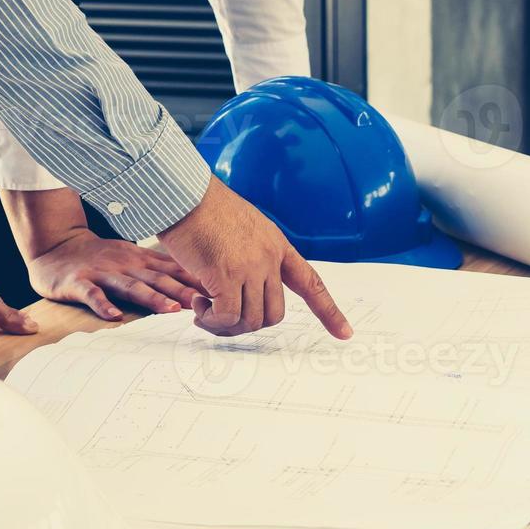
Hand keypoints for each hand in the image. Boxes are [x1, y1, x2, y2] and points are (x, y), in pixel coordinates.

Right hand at [26, 229, 203, 319]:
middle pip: (158, 279)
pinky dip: (103, 305)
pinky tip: (114, 316)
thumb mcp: (133, 257)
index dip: (198, 281)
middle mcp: (126, 264)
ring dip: (152, 298)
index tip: (224, 291)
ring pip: (130, 286)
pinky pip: (92, 294)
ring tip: (171, 310)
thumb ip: (160, 270)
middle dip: (184, 291)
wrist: (54, 247)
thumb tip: (199, 284)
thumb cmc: (98, 257)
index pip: (174, 270)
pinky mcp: (79, 282)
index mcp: (140, 260)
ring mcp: (102, 273)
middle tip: (208, 303)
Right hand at [157, 177, 353, 338]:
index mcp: (277, 246)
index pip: (310, 282)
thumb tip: (240, 285)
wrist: (184, 195)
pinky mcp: (225, 277)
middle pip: (274, 314)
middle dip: (248, 324)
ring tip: (203, 311)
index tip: (345, 333)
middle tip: (221, 317)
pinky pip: (226, 316)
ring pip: (250, 320)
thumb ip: (251, 253)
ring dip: (225, 324)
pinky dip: (211, 320)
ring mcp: (249, 268)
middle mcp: (268, 258)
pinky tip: (198, 306)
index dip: (329, 312)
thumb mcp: (242, 226)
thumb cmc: (202, 208)